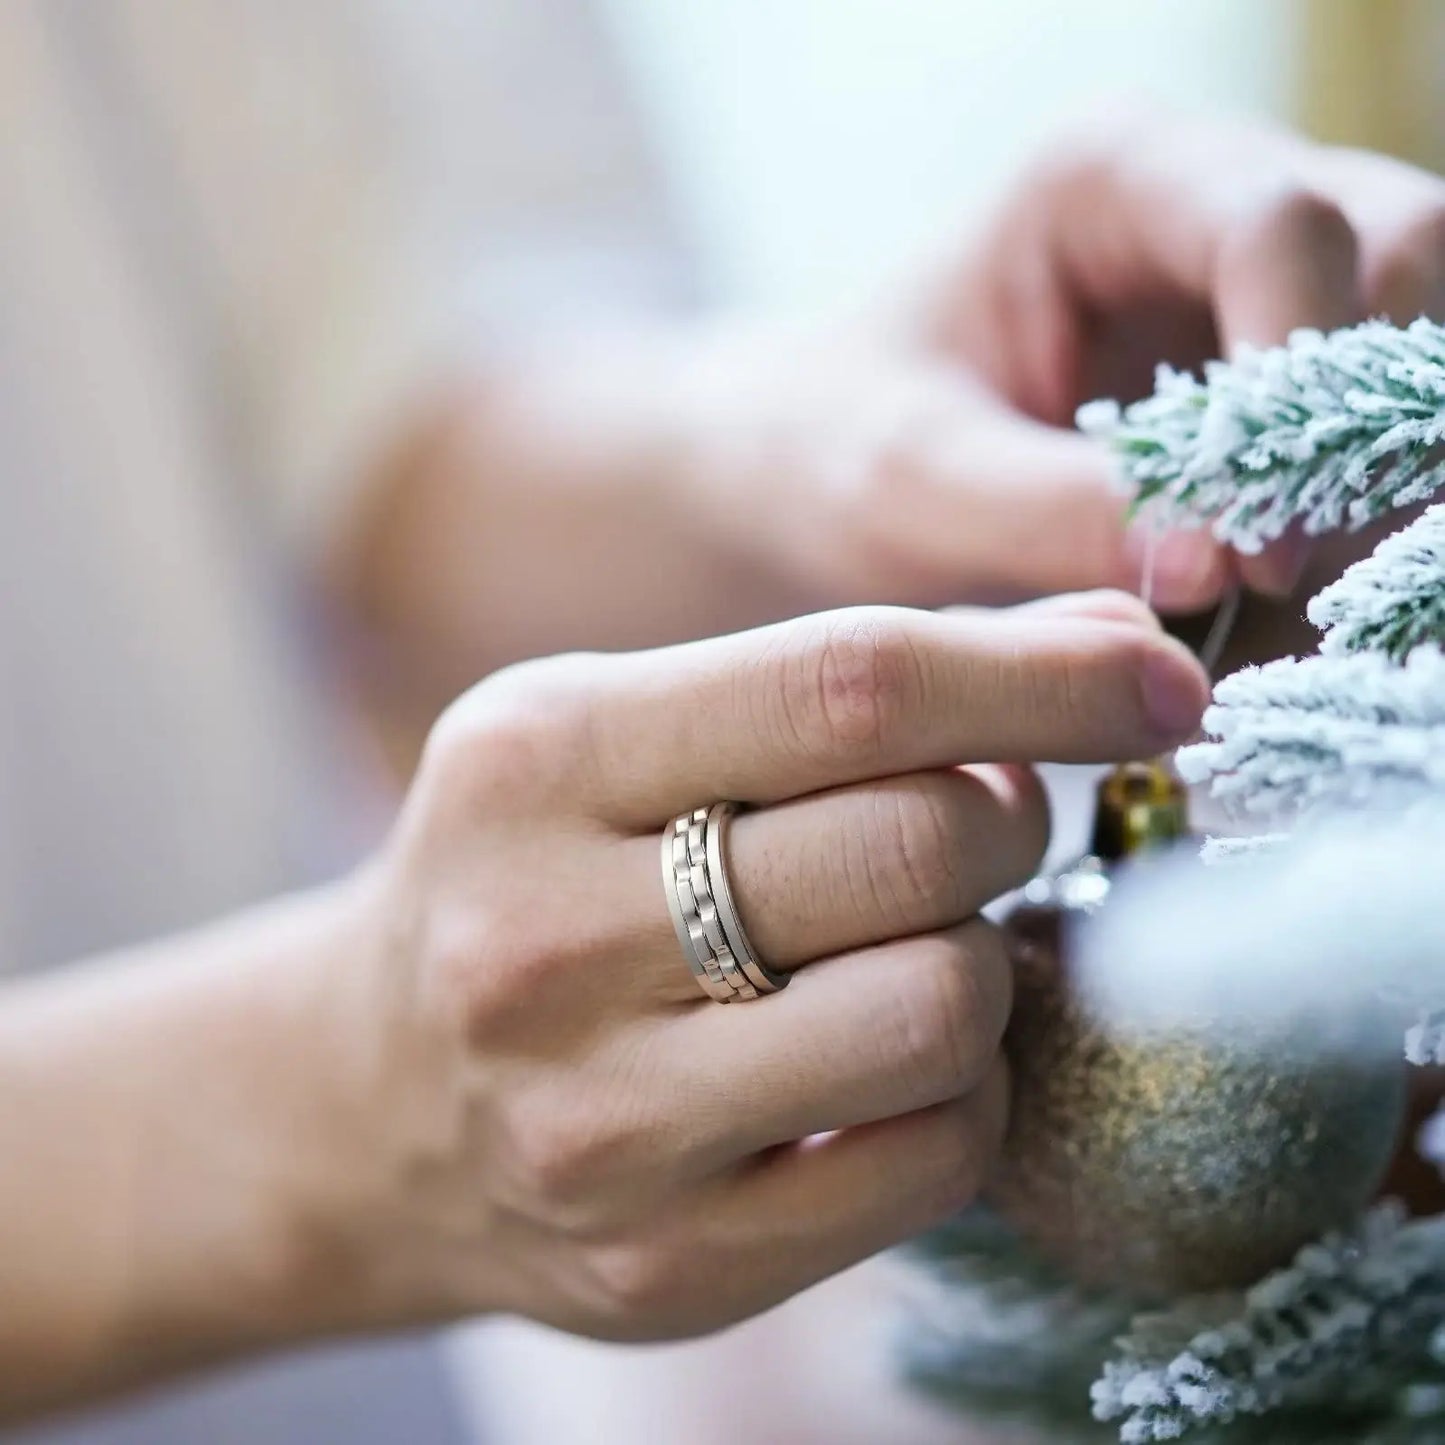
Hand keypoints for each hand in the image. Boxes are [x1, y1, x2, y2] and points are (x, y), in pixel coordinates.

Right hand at [302, 593, 1204, 1341]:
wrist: (365, 1099)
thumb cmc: (522, 876)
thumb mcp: (615, 733)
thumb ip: (835, 685)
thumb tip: (1112, 638)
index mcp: (537, 759)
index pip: (848, 686)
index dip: (1046, 673)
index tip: (1160, 677)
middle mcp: (542, 942)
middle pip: (918, 846)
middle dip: (1007, 815)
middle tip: (970, 820)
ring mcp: (599, 1120)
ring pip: (943, 1009)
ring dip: (984, 957)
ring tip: (917, 942)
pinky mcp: (665, 1260)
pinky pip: (931, 1156)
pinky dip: (965, 1089)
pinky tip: (889, 1057)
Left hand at [687, 111, 1444, 615]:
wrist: (815, 489)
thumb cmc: (836, 452)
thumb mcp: (907, 482)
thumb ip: (1051, 511)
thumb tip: (1221, 561)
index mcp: (1113, 180)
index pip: (1282, 226)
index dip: (1306, 374)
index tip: (1266, 541)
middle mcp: (1212, 215)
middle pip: (1400, 274)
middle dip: (1374, 438)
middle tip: (1301, 588)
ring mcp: (1258, 305)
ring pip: (1408, 370)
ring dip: (1375, 505)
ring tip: (1282, 636)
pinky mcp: (1272, 402)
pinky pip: (1368, 455)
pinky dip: (1345, 550)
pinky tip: (1276, 640)